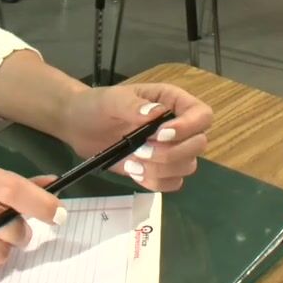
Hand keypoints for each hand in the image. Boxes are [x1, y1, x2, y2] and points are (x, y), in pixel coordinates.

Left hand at [61, 83, 212, 191]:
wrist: (79, 126)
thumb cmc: (97, 106)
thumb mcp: (111, 100)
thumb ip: (132, 105)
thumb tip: (156, 113)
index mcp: (172, 102)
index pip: (202, 115)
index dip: (188, 127)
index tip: (160, 134)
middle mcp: (178, 125)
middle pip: (199, 144)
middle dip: (171, 153)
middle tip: (140, 150)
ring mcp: (170, 149)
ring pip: (187, 166)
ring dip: (162, 169)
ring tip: (133, 162)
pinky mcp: (159, 169)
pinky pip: (173, 182)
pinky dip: (156, 182)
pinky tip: (135, 172)